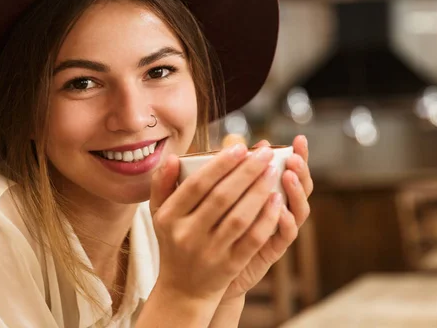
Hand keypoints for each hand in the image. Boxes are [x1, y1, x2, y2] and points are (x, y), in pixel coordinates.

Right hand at [149, 144, 282, 305]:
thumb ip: (162, 183)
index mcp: (168, 217)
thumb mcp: (159, 213)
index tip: (240, 147)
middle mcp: (187, 235)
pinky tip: (277, 200)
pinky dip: (266, 218)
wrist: (183, 289)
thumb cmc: (173, 241)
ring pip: (239, 217)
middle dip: (246, 172)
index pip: (197, 184)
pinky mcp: (229, 266)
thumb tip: (174, 157)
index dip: (220, 164)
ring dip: (259, 191)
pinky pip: (252, 239)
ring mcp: (209, 252)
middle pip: (221, 197)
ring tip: (273, 171)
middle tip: (264, 153)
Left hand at [220, 135, 312, 301]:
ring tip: (288, 176)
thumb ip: (228, 171)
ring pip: (299, 210)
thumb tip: (236, 143)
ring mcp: (276, 230)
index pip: (290, 169)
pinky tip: (280, 209)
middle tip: (294, 156)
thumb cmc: (208, 226)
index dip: (299, 155)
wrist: (202, 271)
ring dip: (296, 192)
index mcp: (267, 192)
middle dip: (301, 169)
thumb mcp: (214, 195)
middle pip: (300, 187)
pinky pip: (285, 236)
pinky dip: (285, 222)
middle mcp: (276, 209)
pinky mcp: (271, 251)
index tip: (299, 139)